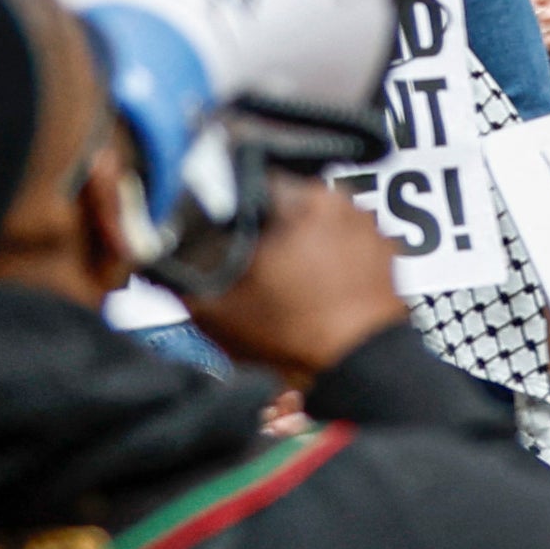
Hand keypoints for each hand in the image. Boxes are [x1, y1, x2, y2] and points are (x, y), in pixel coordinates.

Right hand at [183, 174, 408, 384]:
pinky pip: (346, 243)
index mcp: (300, 200)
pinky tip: (312, 286)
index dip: (225, 205)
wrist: (358, 367)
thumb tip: (163, 261)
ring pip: (316, 222)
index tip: (215, 226)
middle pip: (284, 201)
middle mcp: (340, 201)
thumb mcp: (216, 311)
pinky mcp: (386, 252)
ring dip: (298, 240)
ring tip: (280, 278)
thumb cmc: (292, 336)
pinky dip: (329, 257)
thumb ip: (182, 278)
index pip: (249, 181)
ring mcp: (368, 226)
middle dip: (263, 225)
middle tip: (247, 259)